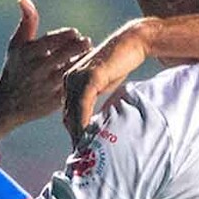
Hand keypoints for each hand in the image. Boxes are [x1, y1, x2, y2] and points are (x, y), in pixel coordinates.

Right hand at [0, 0, 91, 125]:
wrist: (6, 104)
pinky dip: (80, 78)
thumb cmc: (14, 68)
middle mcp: (35, 70)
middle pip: (65, 54)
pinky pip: (72, 87)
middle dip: (79, 46)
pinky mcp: (53, 102)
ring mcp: (45, 87)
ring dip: (82, 61)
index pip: (53, 40)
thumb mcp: (16, 45)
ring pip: (71, 70)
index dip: (68, 35)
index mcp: (27, 54)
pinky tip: (84, 72)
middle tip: (86, 42)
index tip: (75, 33)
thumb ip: (26, 22)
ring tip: (87, 54)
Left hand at [62, 20, 150, 142]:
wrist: (131, 43)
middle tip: (81, 154)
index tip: (80, 147)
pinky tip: (88, 134)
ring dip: (78, 132)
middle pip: (67, 114)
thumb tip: (93, 122)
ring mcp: (77, 77)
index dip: (73, 131)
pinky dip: (84, 121)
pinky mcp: (89, 77)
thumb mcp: (102, 86)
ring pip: (73, 111)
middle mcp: (69, 79)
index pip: (68, 111)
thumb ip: (93, 101)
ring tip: (85, 149)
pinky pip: (83, 105)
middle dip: (74, 135)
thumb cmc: (119, 65)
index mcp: (69, 81)